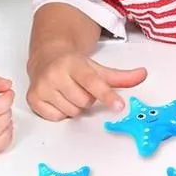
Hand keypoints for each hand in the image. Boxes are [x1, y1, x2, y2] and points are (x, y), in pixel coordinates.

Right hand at [26, 49, 146, 120]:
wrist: (45, 57)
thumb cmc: (74, 65)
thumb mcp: (96, 68)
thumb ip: (120, 76)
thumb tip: (143, 74)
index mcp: (72, 63)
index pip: (92, 82)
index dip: (107, 95)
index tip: (119, 106)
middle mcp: (55, 73)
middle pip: (84, 101)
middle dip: (87, 99)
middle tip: (81, 88)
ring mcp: (42, 86)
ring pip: (72, 111)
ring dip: (75, 106)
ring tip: (69, 92)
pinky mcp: (33, 99)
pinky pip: (57, 118)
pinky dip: (61, 112)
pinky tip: (59, 98)